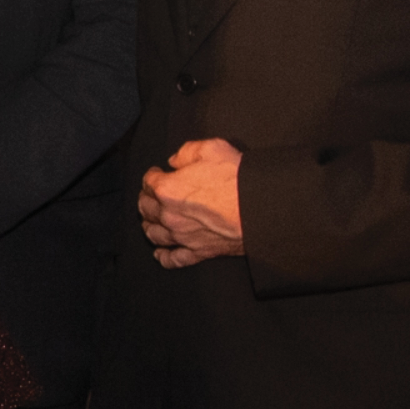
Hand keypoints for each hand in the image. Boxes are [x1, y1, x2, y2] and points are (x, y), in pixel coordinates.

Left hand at [139, 138, 246, 266]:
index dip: (152, 176)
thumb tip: (175, 160)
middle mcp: (170, 215)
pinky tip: (161, 253)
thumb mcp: (212, 149)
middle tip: (151, 195)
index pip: (148, 182)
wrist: (262, 208)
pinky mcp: (198, 252)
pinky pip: (173, 259)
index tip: (157, 174)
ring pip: (154, 234)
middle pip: (146, 209)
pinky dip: (164, 256)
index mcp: (168, 189)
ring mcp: (183, 236)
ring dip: (150, 225)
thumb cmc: (238, 179)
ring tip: (152, 220)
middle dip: (146, 200)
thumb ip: (187, 152)